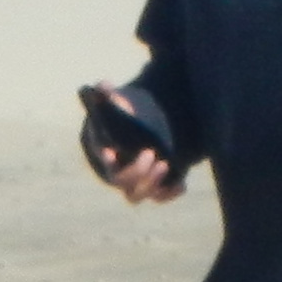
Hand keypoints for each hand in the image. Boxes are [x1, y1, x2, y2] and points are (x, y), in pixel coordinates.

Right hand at [79, 87, 188, 203]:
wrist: (134, 131)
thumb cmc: (122, 117)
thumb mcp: (116, 103)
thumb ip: (108, 95)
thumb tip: (103, 84)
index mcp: (103, 151)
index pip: (101, 158)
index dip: (105, 158)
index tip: (112, 152)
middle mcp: (115, 172)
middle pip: (120, 181)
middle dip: (135, 170)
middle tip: (150, 152)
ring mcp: (133, 182)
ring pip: (136, 195)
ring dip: (150, 184)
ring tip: (164, 164)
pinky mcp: (151, 186)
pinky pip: (158, 197)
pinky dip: (169, 193)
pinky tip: (180, 184)